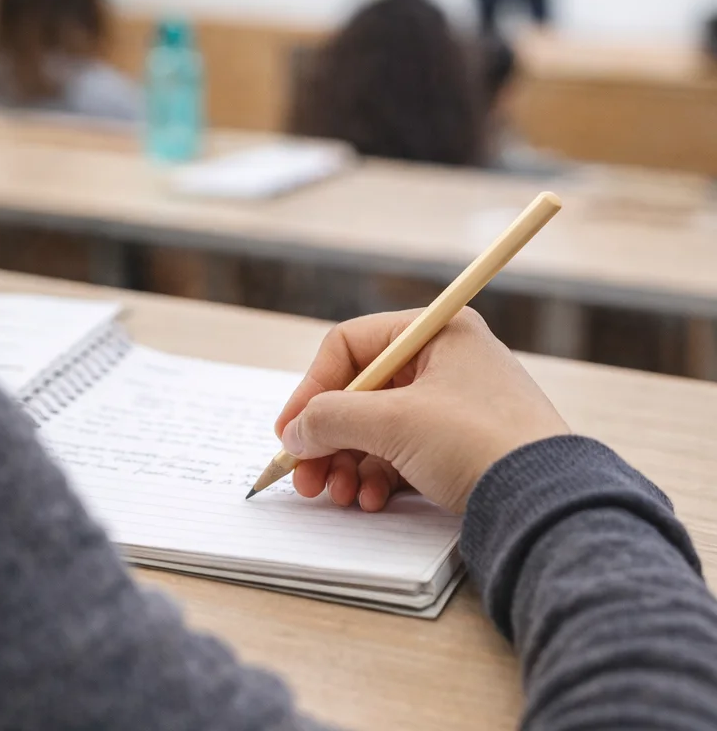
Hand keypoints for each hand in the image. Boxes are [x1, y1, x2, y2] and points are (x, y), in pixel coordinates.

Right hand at [275, 308, 568, 512]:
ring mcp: (452, 405)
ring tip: (338, 494)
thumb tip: (294, 432)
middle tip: (305, 477)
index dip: (312, 388)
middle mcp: (443, 361)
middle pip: (359, 392)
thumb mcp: (393, 422)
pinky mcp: (458, 445)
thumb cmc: (480, 443)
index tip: (289, 431)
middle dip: (327, 437)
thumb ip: (331, 419)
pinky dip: (377, 476)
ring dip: (347, 462)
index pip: (349, 347)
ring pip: (376, 427)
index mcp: (435, 332)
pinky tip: (371, 500)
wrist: (548, 504)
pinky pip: (400, 452)